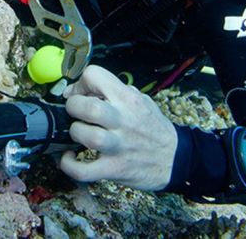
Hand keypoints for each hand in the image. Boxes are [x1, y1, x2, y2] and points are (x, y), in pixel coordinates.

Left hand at [60, 65, 177, 190]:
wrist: (176, 158)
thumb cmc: (154, 128)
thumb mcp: (141, 101)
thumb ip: (116, 92)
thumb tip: (84, 89)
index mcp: (128, 99)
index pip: (95, 75)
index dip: (81, 83)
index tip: (80, 94)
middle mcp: (123, 120)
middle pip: (87, 107)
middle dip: (73, 106)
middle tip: (76, 112)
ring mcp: (118, 146)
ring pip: (84, 135)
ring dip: (74, 132)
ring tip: (79, 133)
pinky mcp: (114, 169)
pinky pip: (83, 171)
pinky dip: (69, 165)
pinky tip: (69, 158)